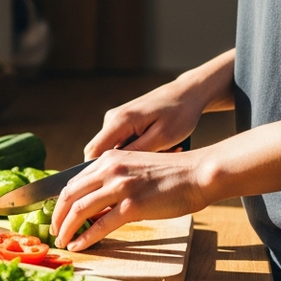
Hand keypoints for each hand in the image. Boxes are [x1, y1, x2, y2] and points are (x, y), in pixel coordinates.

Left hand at [50, 149, 204, 250]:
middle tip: (54, 232)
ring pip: (80, 210)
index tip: (56, 216)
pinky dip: (85, 238)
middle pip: (69, 195)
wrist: (198, 174)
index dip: (60, 201)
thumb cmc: (171, 174)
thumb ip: (113, 181)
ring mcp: (120, 186)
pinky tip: (79, 246)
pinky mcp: (133, 205)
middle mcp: (110, 169)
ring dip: (67, 229)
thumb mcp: (134, 167)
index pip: (73, 181)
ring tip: (62, 242)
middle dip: (57, 216)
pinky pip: (101, 225)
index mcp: (108, 159)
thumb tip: (95, 205)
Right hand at [84, 50, 235, 159]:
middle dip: (117, 168)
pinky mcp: (124, 121)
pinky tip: (158, 149)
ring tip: (161, 155)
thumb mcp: (162, 137)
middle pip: (99, 153)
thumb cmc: (179, 114)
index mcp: (119, 120)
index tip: (113, 187)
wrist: (187, 93)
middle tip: (144, 173)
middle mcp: (113, 118)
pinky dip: (136, 151)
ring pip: (113, 149)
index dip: (96, 173)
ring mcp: (117, 119)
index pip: (93, 152)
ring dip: (130, 159)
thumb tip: (113, 170)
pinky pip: (122, 142)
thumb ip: (136, 153)